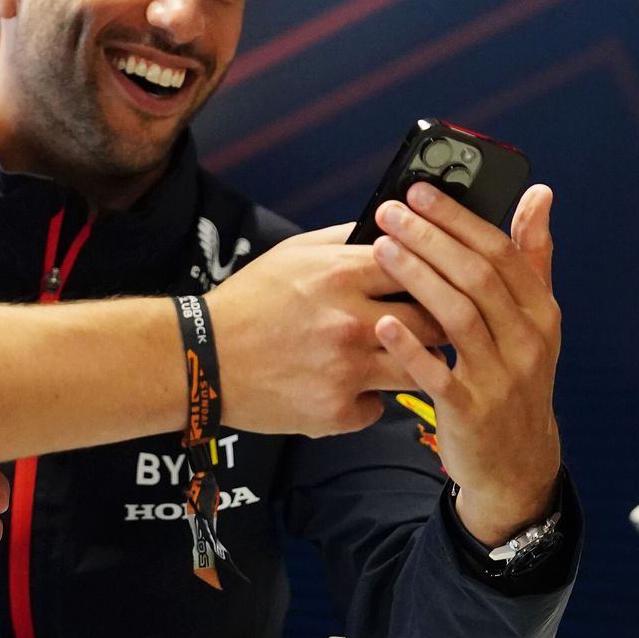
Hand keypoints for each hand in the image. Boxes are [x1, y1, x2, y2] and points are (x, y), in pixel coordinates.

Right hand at [208, 224, 447, 436]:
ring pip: (418, 370)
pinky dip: (368, 400)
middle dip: (436, 323)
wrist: (202, 358)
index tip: (436, 283)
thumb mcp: (293, 252)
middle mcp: (350, 322)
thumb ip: (345, 239)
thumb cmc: (248, 302)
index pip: (424, 268)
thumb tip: (391, 226)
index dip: (436, 276)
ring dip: (412, 364)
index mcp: (342, 274)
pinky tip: (349, 387)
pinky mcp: (336, 411)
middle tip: (428, 325)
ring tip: (396, 357)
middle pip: (434, 323)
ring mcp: (346, 371)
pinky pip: (379, 408)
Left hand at [369, 183, 562, 544]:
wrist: (517, 462)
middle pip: (477, 277)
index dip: (458, 218)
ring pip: (458, 317)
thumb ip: (532, 255)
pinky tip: (383, 322)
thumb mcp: (534, 319)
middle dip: (430, 238)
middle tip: (389, 211)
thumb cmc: (515, 376)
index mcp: (540, 311)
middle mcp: (527, 341)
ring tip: (381, 248)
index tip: (420, 190)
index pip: (500, 251)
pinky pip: (438, 373)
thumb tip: (539, 193)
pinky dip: (411, 347)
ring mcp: (501, 378)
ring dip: (418, 278)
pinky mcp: (471, 411)